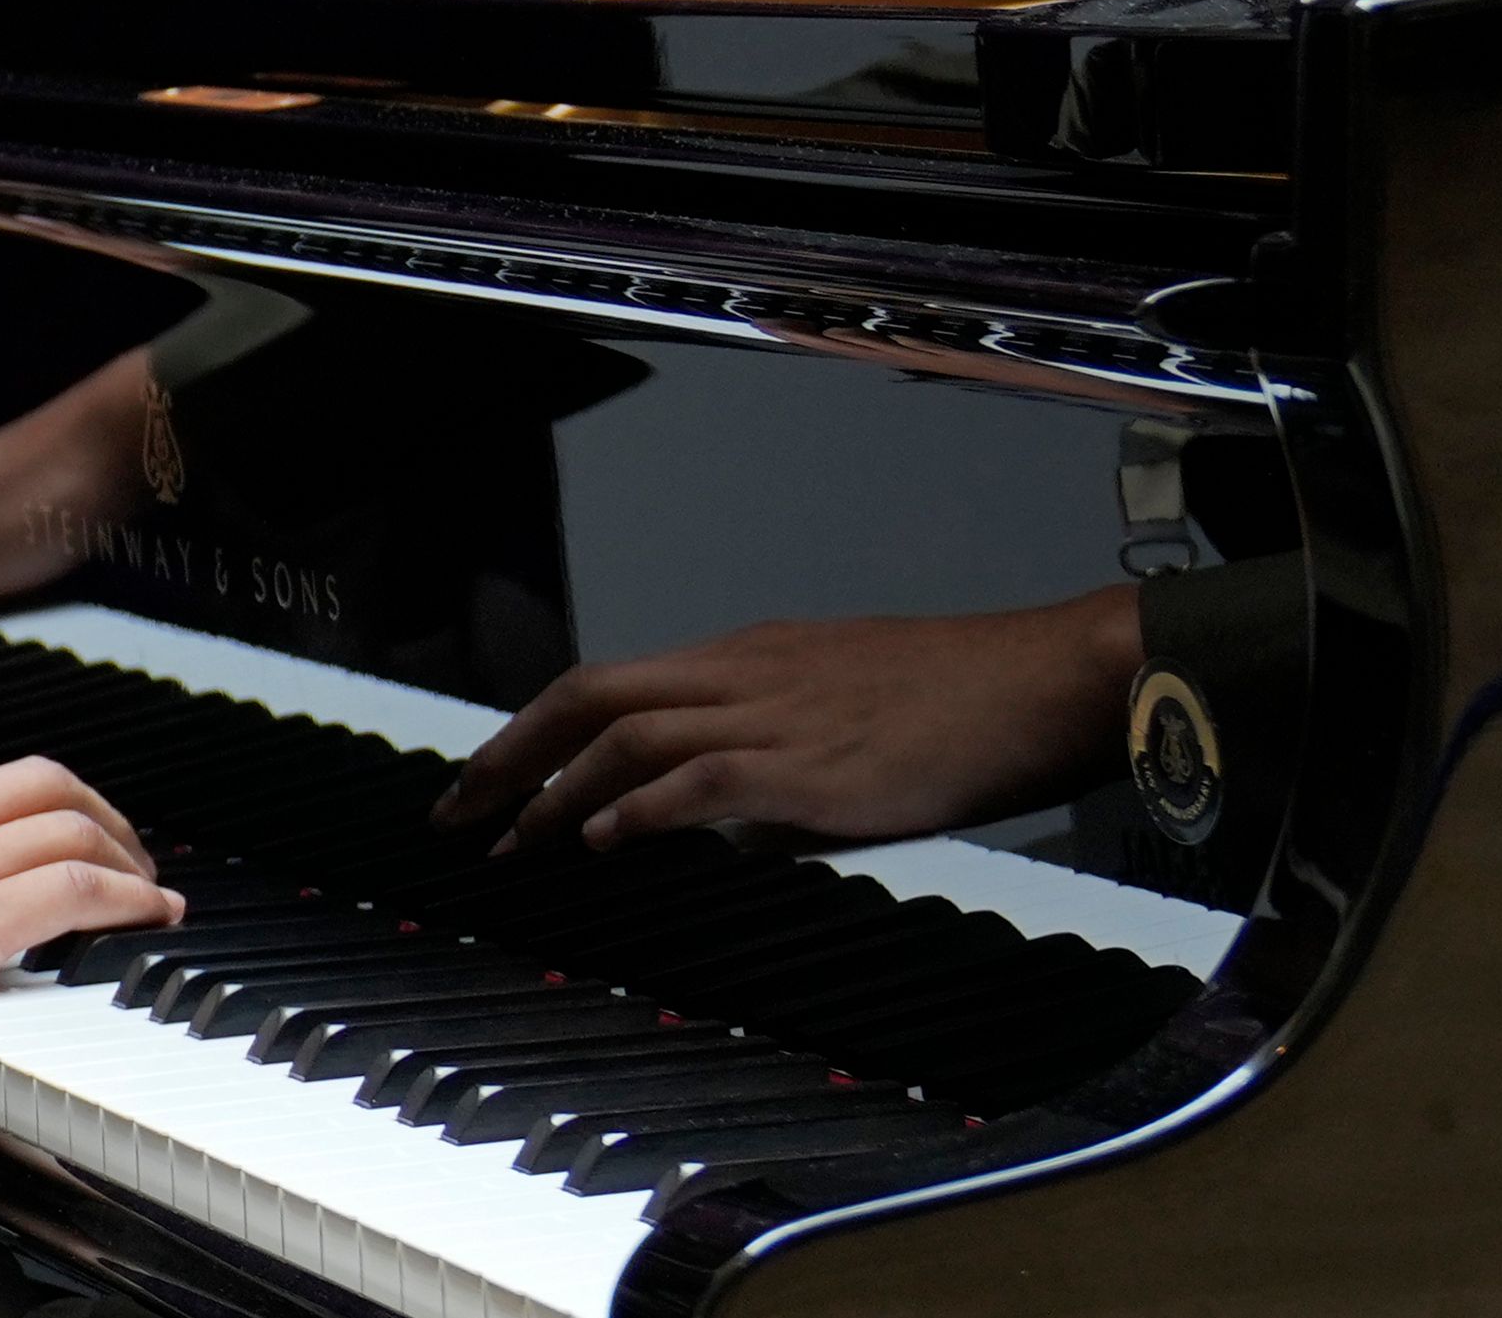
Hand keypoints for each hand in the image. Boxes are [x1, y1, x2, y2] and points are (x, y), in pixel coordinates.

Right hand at [0, 757, 185, 1022]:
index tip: (43, 836)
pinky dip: (129, 899)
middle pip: (42, 784)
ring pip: (75, 825)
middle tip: (125, 847)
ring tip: (153, 889)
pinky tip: (152, 915)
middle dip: (98, 811)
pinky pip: (79, 892)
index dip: (24, 811)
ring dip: (129, 856)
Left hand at [431, 585, 1142, 853]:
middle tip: (457, 813)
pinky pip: (705, 779)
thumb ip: (771, 773)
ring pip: (631, 733)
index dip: (535, 730)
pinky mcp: (816, 767)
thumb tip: (721, 839)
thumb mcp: (842, 719)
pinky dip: (643, 808)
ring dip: (559, 791)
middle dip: (511, 754)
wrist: (1043, 680)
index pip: (610, 682)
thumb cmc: (960, 703)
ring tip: (513, 842)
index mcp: (748, 658)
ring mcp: (777, 715)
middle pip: (592, 694)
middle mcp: (746, 674)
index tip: (488, 779)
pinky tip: (602, 842)